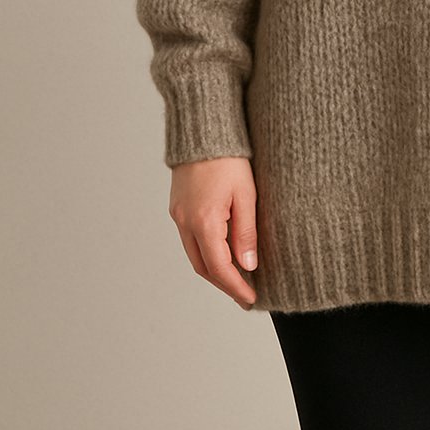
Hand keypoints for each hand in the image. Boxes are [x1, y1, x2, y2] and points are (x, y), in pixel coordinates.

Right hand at [168, 156, 258, 308]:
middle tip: (245, 295)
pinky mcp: (177, 207)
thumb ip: (246, 233)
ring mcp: (178, 215)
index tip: (251, 299)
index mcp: (204, 222)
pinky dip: (206, 252)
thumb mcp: (247, 195)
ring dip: (215, 269)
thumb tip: (249, 266)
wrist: (204, 130)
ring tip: (238, 277)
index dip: (236, 287)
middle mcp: (185, 222)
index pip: (220, 268)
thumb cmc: (230, 158)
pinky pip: (190, 239)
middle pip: (203, 267)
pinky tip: (223, 252)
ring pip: (195, 254)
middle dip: (225, 284)